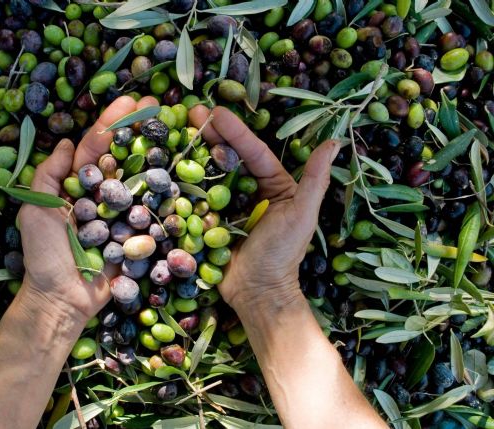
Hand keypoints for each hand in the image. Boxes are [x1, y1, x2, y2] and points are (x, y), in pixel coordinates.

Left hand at [18, 96, 158, 322]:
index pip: (96, 147)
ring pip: (141, 180)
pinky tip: (181, 172)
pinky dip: (166, 193)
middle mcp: (101, 195)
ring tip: (175, 129)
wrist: (64, 299)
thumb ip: (48, 176)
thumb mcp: (35, 210)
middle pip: (123, 157)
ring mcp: (122, 214)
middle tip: (160, 105)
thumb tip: (66, 143)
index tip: (132, 101)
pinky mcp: (137, 235)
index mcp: (77, 186)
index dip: (112, 123)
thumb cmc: (45, 255)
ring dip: (157, 154)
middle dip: (140, 130)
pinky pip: (153, 211)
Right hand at [189, 105, 339, 312]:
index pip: (253, 152)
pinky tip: (171, 163)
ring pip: (211, 172)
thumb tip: (333, 142)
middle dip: (211, 134)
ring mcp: (227, 205)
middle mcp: (250, 190)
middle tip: (191, 112)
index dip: (236, 132)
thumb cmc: (283, 254)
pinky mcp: (209, 220)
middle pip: (229, 157)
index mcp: (274, 185)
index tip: (216, 112)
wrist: (257, 292)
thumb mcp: (302, 214)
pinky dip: (185, 180)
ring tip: (178, 130)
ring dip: (195, 151)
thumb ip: (315, 179)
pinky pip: (197, 197)